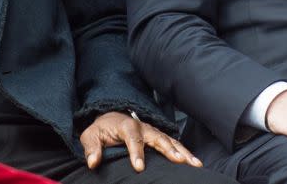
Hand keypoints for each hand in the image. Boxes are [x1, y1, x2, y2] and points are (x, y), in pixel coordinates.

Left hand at [79, 111, 202, 171]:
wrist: (111, 118)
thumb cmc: (102, 130)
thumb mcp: (91, 135)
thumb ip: (92, 147)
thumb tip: (93, 162)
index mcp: (126, 125)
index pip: (133, 138)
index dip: (136, 152)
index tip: (139, 167)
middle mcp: (143, 127)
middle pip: (158, 137)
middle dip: (169, 149)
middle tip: (178, 161)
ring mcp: (153, 132)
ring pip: (170, 141)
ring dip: (183, 152)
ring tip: (194, 164)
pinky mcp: (159, 137)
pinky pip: (174, 144)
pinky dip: (185, 152)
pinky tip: (195, 163)